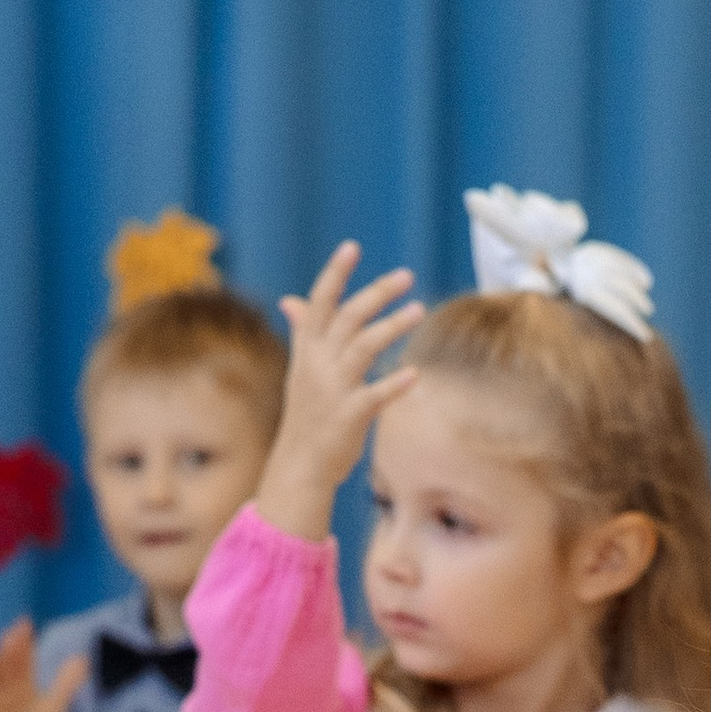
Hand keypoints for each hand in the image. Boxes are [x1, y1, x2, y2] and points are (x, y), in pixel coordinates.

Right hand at [0, 617, 86, 711]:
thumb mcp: (52, 708)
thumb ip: (66, 683)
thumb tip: (83, 658)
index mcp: (22, 685)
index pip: (24, 661)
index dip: (25, 643)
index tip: (24, 624)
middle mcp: (4, 691)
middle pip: (7, 669)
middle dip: (9, 652)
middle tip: (11, 634)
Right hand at [258, 241, 426, 537]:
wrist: (301, 465)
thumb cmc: (308, 415)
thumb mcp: (301, 370)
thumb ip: (303, 333)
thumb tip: (291, 301)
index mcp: (307, 349)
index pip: (320, 301)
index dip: (335, 273)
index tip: (352, 246)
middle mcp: (318, 363)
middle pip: (349, 316)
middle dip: (377, 292)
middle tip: (406, 275)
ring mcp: (333, 388)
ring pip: (364, 346)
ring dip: (392, 326)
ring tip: (419, 310)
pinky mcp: (350, 415)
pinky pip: (375, 394)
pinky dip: (394, 384)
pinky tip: (414, 374)